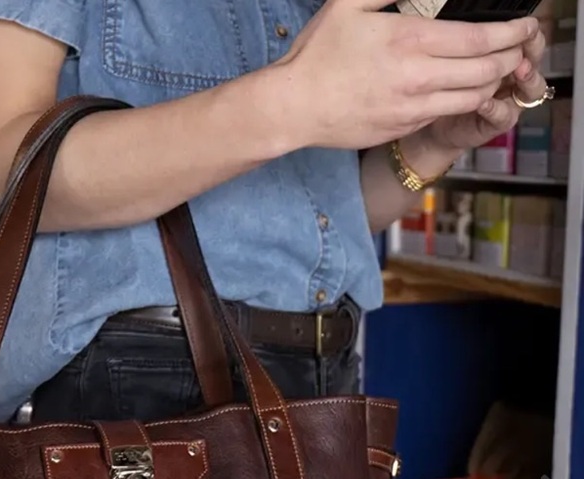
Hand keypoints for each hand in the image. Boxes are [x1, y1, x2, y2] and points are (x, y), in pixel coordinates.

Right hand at [274, 0, 539, 150]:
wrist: (293, 108)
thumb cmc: (317, 55)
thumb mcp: (348, 4)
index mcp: (410, 40)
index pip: (481, 39)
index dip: (512, 33)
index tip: (525, 26)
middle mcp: (418, 77)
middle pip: (487, 70)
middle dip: (511, 57)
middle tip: (517, 47)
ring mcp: (411, 108)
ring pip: (472, 97)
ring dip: (492, 82)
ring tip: (496, 68)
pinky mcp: (402, 127)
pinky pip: (445, 113)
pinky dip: (463, 100)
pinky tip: (464, 88)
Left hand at [419, 20, 547, 154]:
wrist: (437, 128)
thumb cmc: (449, 90)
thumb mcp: (459, 66)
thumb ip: (474, 51)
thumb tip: (480, 32)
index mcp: (508, 61)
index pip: (528, 43)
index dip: (529, 36)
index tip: (525, 29)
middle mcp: (515, 80)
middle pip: (535, 63)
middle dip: (533, 54)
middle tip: (525, 49)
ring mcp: (511, 102)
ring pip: (531, 90)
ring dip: (526, 79)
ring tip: (519, 70)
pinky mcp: (500, 123)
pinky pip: (505, 115)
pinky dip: (496, 108)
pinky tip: (484, 102)